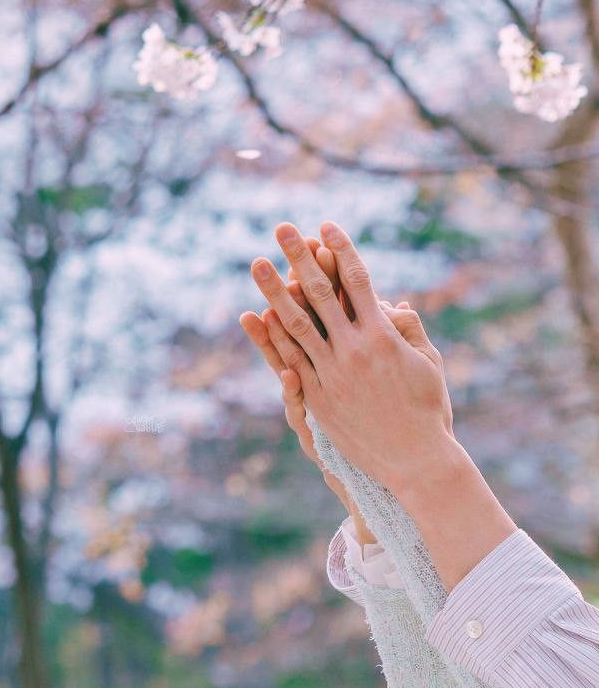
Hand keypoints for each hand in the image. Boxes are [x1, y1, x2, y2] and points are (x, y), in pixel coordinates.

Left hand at [244, 220, 453, 494]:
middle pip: (320, 293)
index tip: (326, 226)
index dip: (341, 250)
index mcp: (384, 335)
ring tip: (258, 262)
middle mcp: (354, 349)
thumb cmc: (428, 411)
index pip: (358, 281)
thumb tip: (392, 305)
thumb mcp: (428, 364)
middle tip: (282, 228)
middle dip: (300, 257)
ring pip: (297, 324)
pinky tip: (258, 316)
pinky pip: (291, 360)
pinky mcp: (319, 398)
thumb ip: (410, 330)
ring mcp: (332, 374)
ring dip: (274, 290)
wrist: (415, 461)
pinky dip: (273, 337)